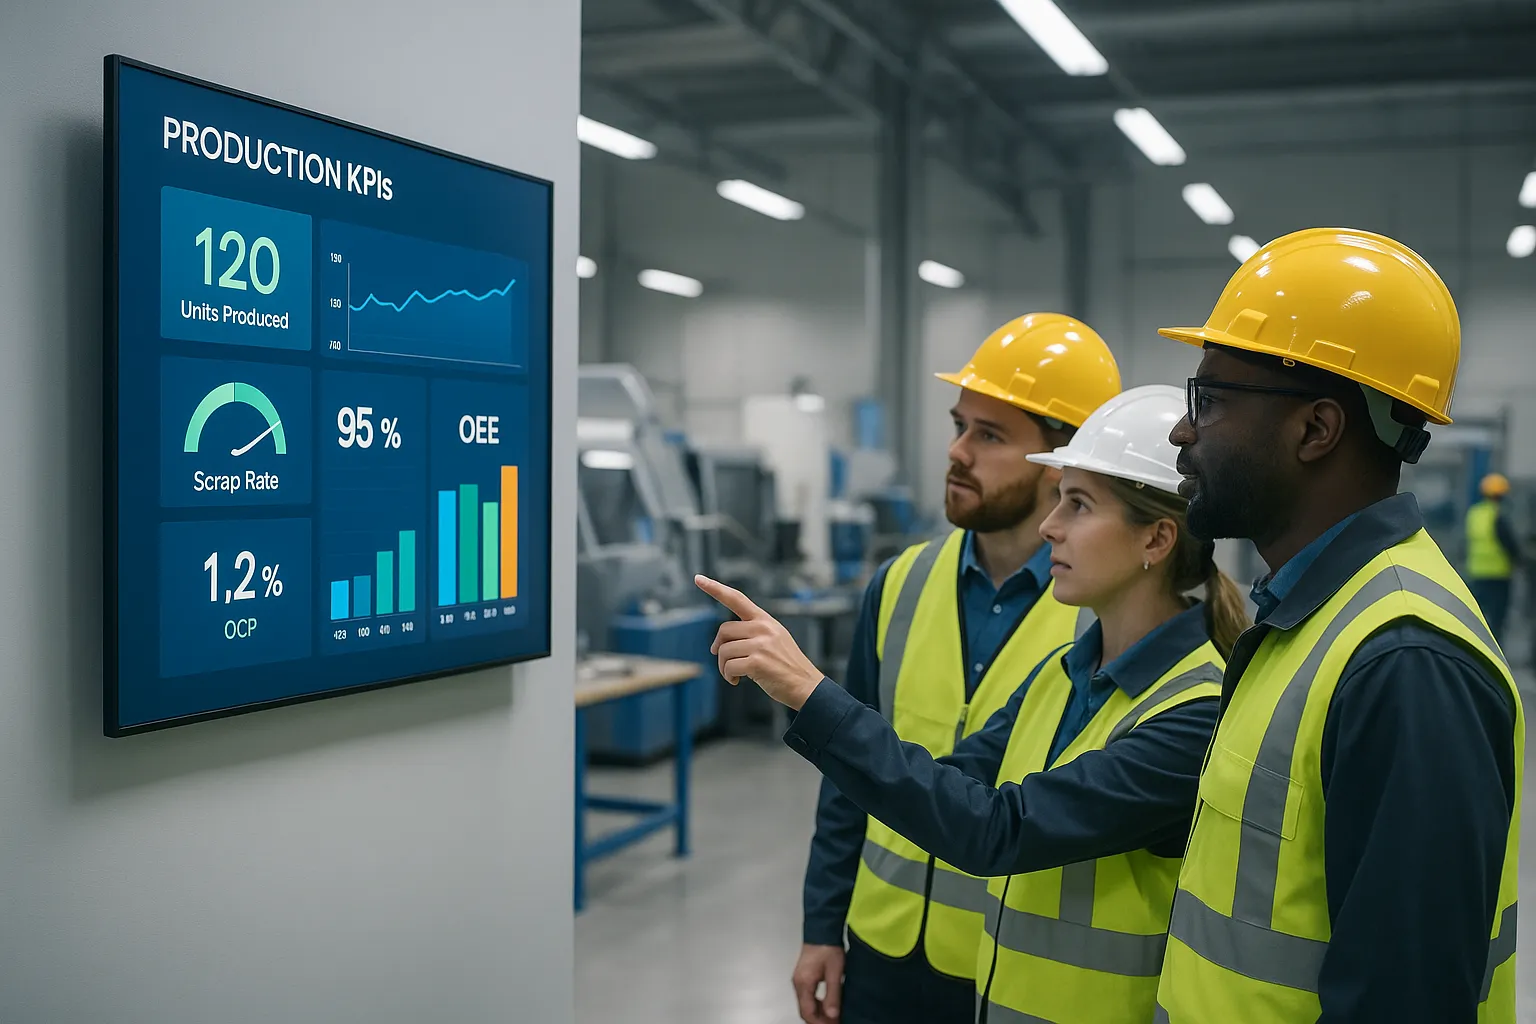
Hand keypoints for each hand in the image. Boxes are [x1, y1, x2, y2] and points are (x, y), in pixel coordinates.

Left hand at [695, 575, 824, 710]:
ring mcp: (761, 645)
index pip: (736, 598)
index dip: (715, 588)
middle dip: (719, 648)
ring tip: (734, 674)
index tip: (698, 578)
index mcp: (765, 620)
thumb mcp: (774, 638)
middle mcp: (763, 628)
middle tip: (725, 661)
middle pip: (724, 631)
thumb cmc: (786, 665)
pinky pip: (729, 667)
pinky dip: (728, 676)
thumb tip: (720, 642)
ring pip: (724, 651)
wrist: (806, 685)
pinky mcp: (758, 662)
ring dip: (724, 667)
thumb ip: (752, 632)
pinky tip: (737, 681)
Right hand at [792, 943, 844, 1023]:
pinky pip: (807, 996)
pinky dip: (816, 1004)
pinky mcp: (803, 976)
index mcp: (803, 983)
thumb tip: (832, 1014)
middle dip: (819, 1020)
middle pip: (805, 1010)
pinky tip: (827, 1003)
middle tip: (834, 1022)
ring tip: (833, 1015)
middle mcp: (798, 983)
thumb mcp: (834, 973)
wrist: (821, 929)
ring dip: (818, 1012)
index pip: (808, 1012)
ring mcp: (799, 979)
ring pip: (806, 1004)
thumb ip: (832, 994)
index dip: (820, 1023)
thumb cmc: (827, 947)